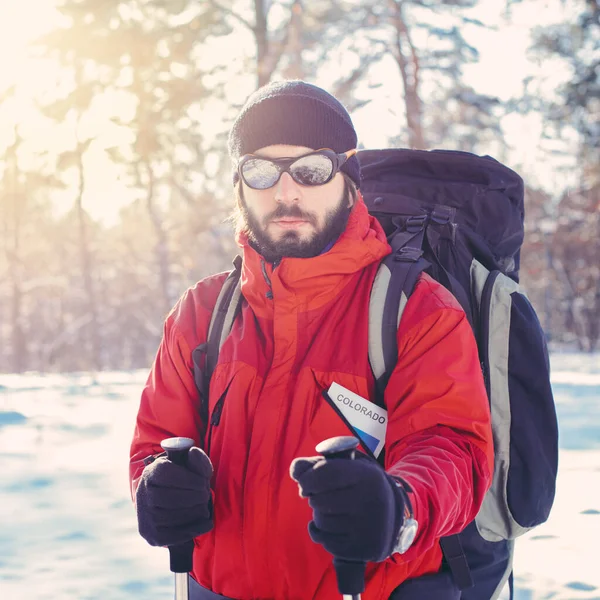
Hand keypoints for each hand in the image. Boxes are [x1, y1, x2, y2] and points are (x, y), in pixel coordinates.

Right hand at [136, 446, 213, 546]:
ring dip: (194, 512)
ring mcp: (146, 516)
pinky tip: (206, 523)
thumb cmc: (183, 478)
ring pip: (173, 517)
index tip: (204, 483)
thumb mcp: (191, 464)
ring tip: (204, 508)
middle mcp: (144, 493)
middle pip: (171, 498)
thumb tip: (193, 452)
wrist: (168, 498)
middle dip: (195, 497)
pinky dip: (193, 530)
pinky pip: (173, 536)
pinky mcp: (152, 535)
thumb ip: (197, 458)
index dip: (190, 480)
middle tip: (205, 496)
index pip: (168, 474)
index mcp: (152, 472)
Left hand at [290, 452, 404, 562]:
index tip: (304, 483)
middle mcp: (370, 500)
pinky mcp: (363, 548)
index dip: (308, 478)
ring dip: (318, 516)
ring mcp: (368, 527)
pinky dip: (321, 535)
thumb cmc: (359, 487)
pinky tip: (332, 528)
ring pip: (321, 521)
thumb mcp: (346, 468)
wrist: (391, 517)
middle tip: (323, 498)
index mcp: (367, 475)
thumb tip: (295, 470)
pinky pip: (326, 542)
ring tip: (331, 512)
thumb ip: (316, 465)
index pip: (326, 473)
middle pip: (319, 499)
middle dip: (314, 498)